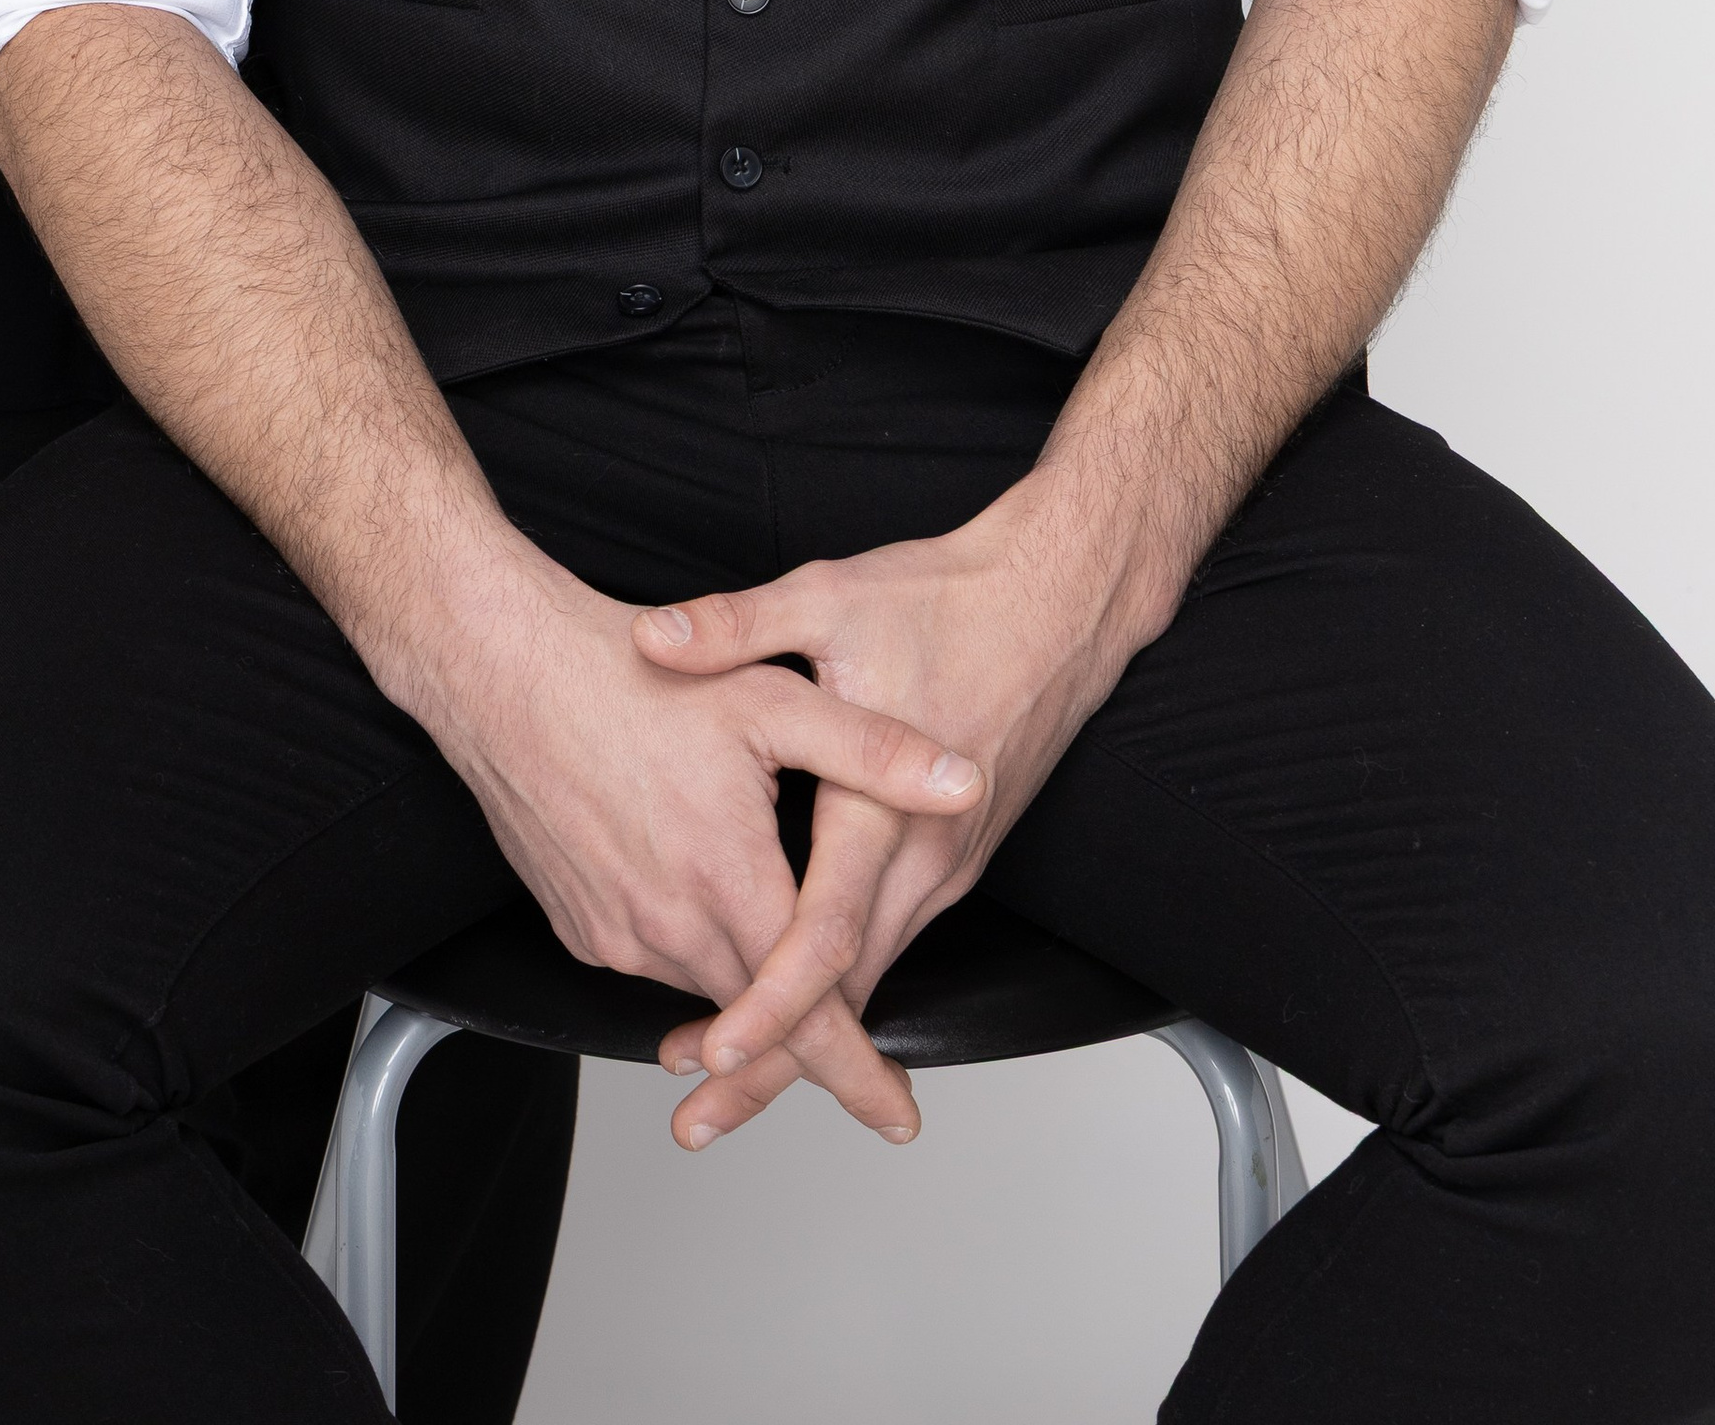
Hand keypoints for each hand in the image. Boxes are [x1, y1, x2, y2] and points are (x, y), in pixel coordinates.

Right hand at [411, 540, 985, 1148]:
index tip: (899, 1118)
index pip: (810, 1015)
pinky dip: (690, 946)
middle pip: (758, 1021)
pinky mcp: (580, 929)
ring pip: (706, 988)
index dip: (861, 1074)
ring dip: (746, 985)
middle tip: (864, 1072)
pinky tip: (697, 888)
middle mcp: (668, 927)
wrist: (504, 671)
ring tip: (771, 930)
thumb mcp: (773, 699)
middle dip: (808, 1045)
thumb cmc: (633, 676)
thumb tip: (963, 783)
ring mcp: (617, 935)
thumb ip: (876, 750)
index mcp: (728, 881)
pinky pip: (655, 960)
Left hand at [625, 480, 1138, 1147]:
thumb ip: (738, 626)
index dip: (767, 1002)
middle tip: (697, 1117)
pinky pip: (890, 942)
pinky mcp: (954, 857)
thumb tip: (655, 640)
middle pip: (848, 989)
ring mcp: (948, 864)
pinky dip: (837, 986)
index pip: (826, 934)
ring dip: (804, 1032)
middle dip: (774, 1059)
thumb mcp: (830, 598)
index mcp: (888, 804)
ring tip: (723, 1077)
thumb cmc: (951, 598)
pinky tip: (789, 998)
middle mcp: (928, 855)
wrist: (1059, 600)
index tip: (712, 1048)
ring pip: (871, 974)